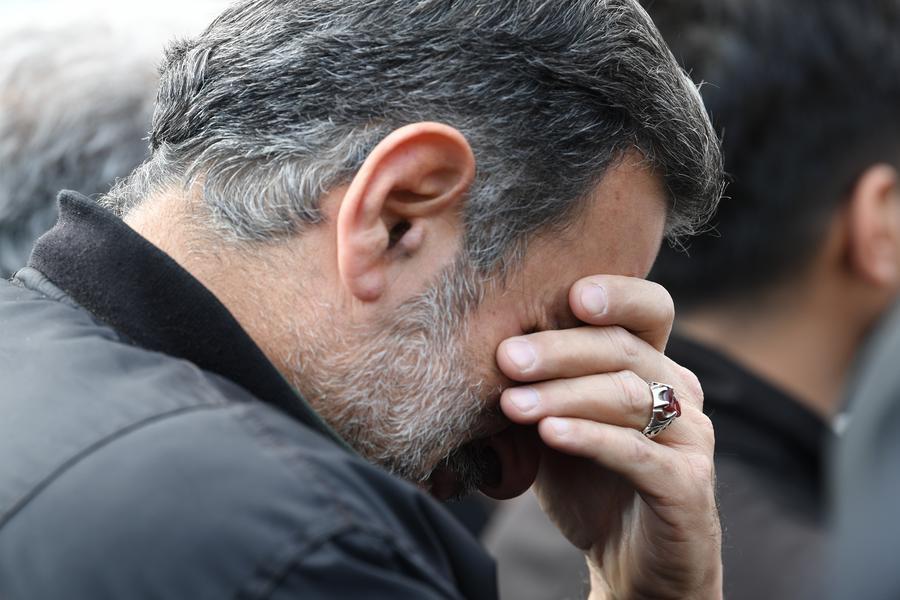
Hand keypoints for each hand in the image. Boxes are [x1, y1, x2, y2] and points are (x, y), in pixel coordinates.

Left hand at [496, 275, 721, 599]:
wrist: (627, 560)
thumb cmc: (588, 481)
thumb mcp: (556, 423)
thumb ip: (536, 386)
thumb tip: (477, 346)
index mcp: (653, 365)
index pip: (649, 308)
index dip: (617, 293)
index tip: (570, 294)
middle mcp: (680, 391)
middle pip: (625, 350)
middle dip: (560, 350)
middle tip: (506, 358)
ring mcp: (691, 436)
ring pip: (627, 396)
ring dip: (564, 395)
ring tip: (511, 404)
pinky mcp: (688, 485)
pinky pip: (636, 452)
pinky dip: (590, 437)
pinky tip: (550, 434)